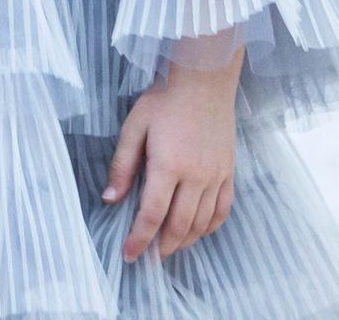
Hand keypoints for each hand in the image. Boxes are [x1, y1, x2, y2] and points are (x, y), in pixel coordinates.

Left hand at [104, 48, 241, 263]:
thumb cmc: (165, 101)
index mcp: (168, 165)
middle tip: (147, 257)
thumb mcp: (133, 127)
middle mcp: (196, 176)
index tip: (129, 255)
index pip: (152, 215)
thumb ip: (122, 166)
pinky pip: (222, 210)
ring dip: (184, 241)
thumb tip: (110, 199)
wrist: (204, 80)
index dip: (139, 239)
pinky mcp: (228, 172)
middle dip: (161, 247)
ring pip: (202, 223)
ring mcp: (216, 176)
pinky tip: (196, 231)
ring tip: (168, 247)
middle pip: (179, 226)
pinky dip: (209, 227)